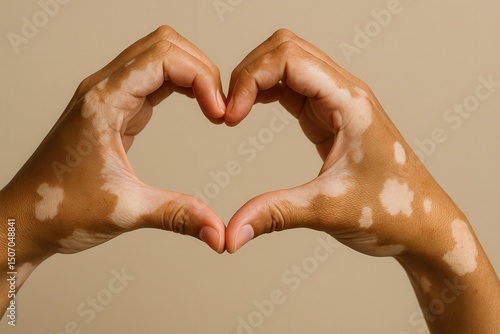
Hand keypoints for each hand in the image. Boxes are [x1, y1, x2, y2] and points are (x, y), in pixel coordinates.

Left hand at [1, 26, 226, 267]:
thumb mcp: (126, 211)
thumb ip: (178, 215)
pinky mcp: (114, 109)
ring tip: (212, 106)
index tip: (219, 113)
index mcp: (103, 102)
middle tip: (219, 106)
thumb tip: (219, 231)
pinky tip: (195, 106)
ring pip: (158, 56)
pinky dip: (180, 85)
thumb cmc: (59, 210)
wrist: (27, 218)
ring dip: (191, 73)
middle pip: (163, 45)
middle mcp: (103, 89)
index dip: (201, 78)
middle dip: (200, 68)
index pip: (163, 57)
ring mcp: (108, 96)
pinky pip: (152, 78)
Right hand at [224, 29, 451, 256]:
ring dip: (256, 80)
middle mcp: (345, 93)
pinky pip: (293, 89)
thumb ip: (275, 214)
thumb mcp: (328, 210)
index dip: (251, 78)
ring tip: (234, 112)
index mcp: (349, 102)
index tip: (231, 116)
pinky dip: (267, 93)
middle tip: (228, 110)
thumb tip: (231, 233)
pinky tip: (251, 113)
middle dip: (249, 72)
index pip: (290, 59)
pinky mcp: (330, 119)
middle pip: (286, 49)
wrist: (423, 225)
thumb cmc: (394, 211)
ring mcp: (338, 104)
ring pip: (288, 64)